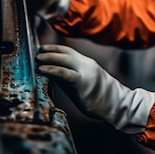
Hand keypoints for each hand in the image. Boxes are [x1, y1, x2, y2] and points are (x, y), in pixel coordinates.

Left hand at [36, 44, 154, 133]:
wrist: (118, 105)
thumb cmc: (102, 97)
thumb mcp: (86, 82)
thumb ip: (71, 76)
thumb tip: (53, 74)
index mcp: (87, 63)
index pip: (68, 50)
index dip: (54, 48)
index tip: (42, 48)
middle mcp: (86, 64)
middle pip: (65, 52)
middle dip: (49, 50)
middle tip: (36, 52)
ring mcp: (85, 72)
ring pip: (64, 59)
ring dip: (48, 58)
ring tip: (37, 59)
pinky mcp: (82, 83)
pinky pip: (64, 73)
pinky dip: (52, 70)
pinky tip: (43, 70)